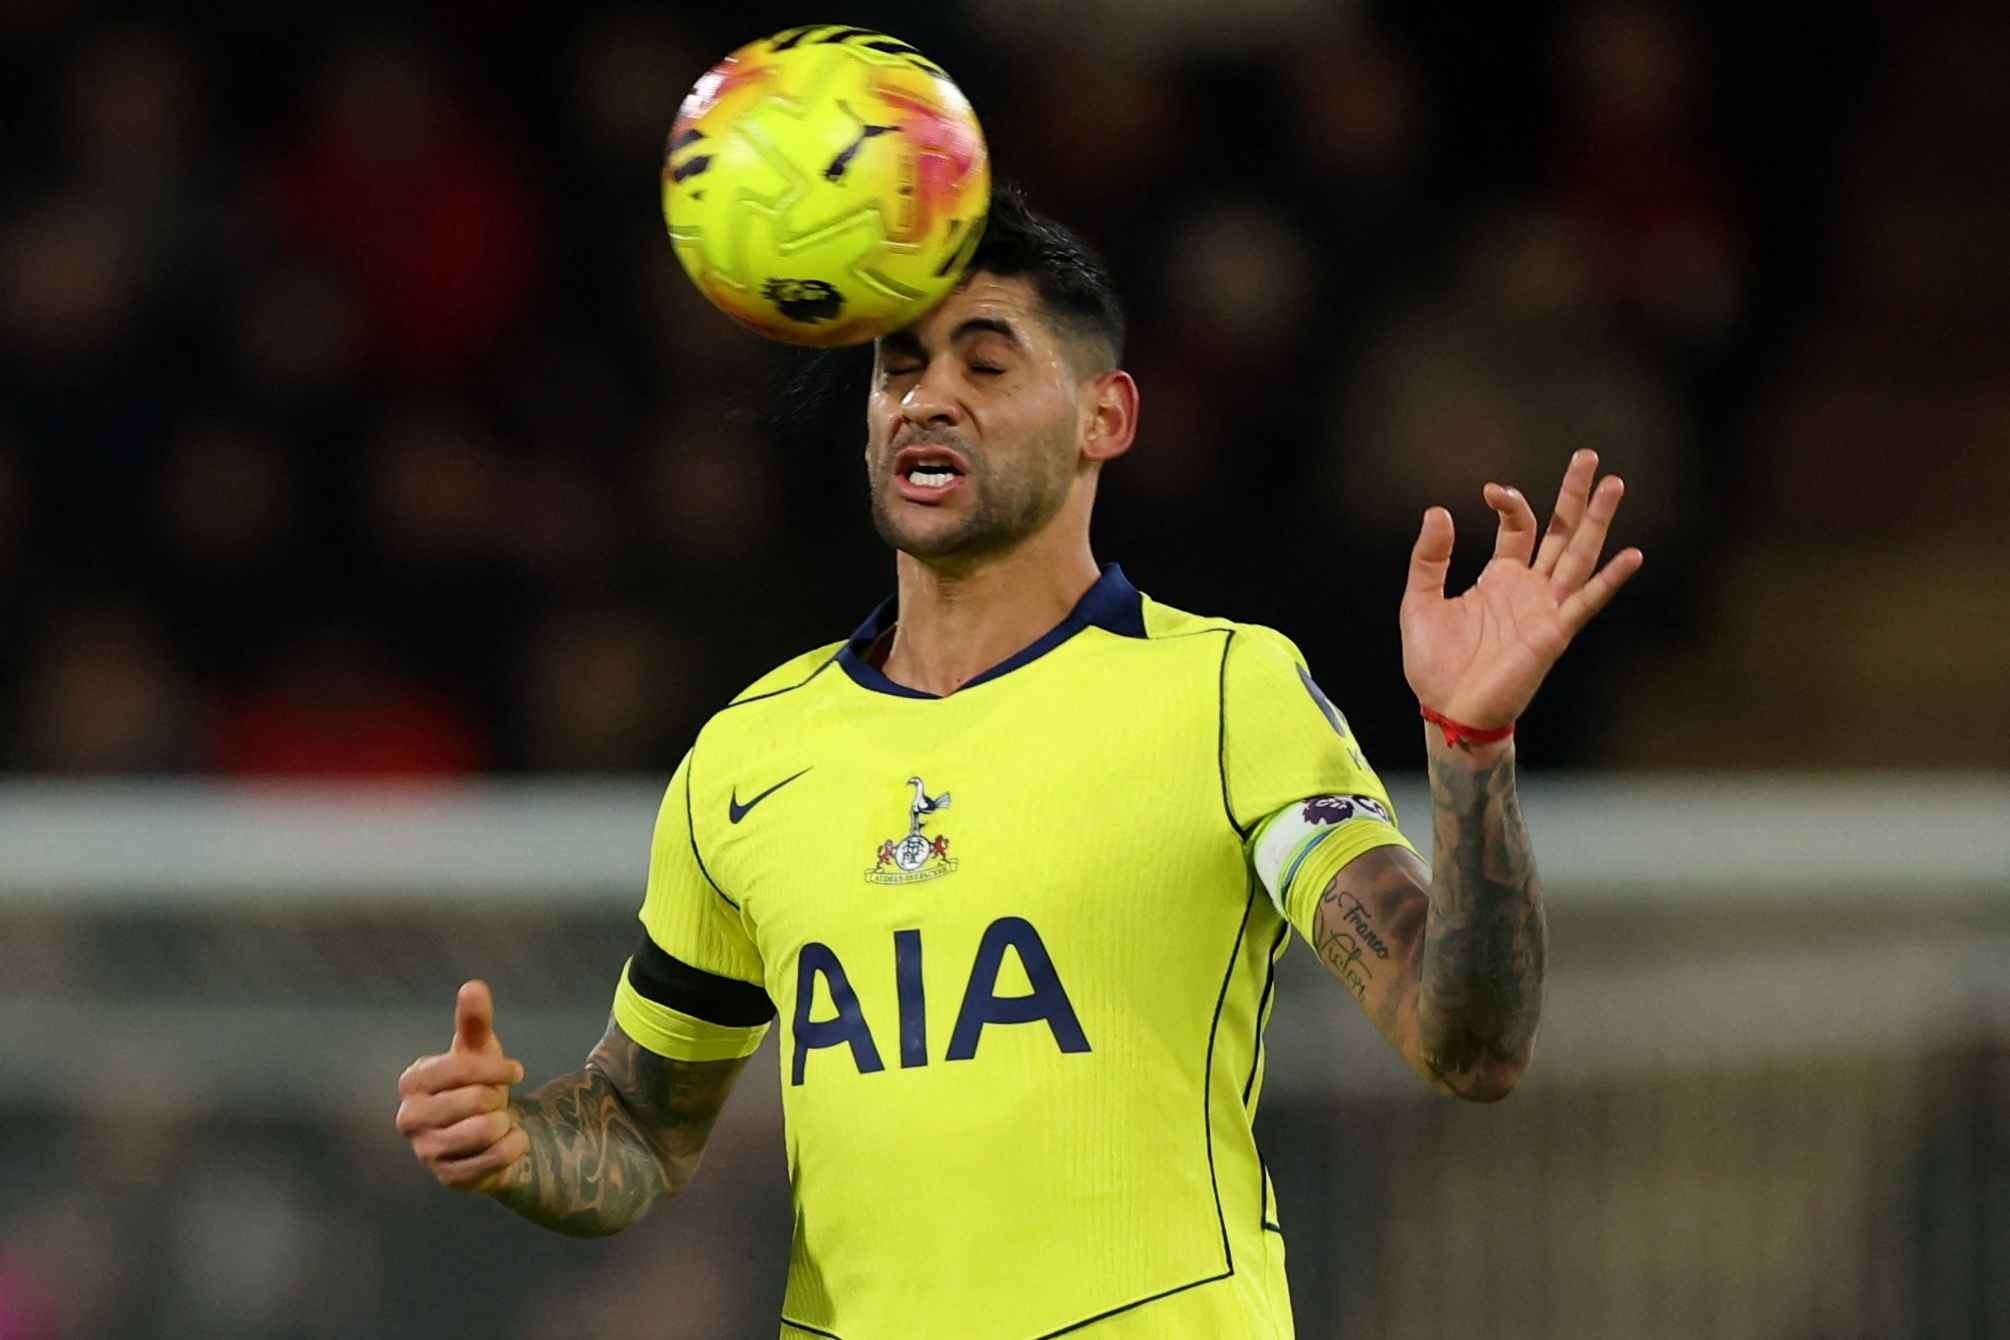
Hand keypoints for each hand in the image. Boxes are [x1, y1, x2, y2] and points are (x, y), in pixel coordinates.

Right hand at [394, 980, 529, 1192]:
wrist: (490, 1132)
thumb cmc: (479, 1082)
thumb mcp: (479, 1050)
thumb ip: (474, 1020)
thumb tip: (473, 986)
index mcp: (412, 1081)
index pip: (458, 1069)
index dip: (495, 1068)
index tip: (517, 1069)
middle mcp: (409, 1118)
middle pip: (474, 1101)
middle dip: (498, 1098)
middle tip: (498, 1101)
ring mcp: (425, 1152)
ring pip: (484, 1132)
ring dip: (506, 1122)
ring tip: (501, 1120)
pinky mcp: (448, 1178)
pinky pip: (494, 1160)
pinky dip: (513, 1146)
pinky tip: (510, 1140)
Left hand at [1400, 449, 1642, 729]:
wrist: (1447, 711)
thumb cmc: (1435, 663)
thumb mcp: (1420, 600)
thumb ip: (1429, 558)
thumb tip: (1438, 511)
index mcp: (1501, 576)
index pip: (1521, 525)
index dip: (1510, 503)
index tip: (1492, 490)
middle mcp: (1530, 588)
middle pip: (1561, 531)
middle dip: (1574, 495)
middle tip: (1589, 456)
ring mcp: (1546, 609)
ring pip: (1579, 555)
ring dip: (1598, 521)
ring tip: (1615, 483)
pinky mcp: (1554, 633)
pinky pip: (1586, 602)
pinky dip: (1609, 580)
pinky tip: (1632, 555)